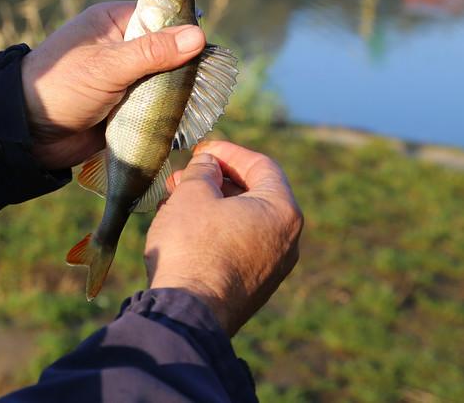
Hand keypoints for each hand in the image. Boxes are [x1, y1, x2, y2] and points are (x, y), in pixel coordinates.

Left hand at [21, 2, 205, 169]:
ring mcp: (124, 77)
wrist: (27, 134)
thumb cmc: (61, 86)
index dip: (185, 29)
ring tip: (202, 105)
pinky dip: (166, 113)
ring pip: (164, 80)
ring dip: (177, 93)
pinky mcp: (124, 106)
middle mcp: (121, 46)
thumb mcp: (108, 66)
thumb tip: (198, 36)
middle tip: (209, 83)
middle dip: (186, 66)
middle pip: (167, 50)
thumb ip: (152, 52)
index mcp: (113, 22)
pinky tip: (185, 121)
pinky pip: (154, 105)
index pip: (160, 16)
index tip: (209, 48)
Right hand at [145, 141, 303, 336]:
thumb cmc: (192, 248)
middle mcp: (287, 239)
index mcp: (282, 210)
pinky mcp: (253, 287)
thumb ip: (203, 171)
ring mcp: (272, 267)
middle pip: (254, 193)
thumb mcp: (193, 195)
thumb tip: (208, 165)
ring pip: (243, 221)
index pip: (261, 165)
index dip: (229, 152)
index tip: (202, 150)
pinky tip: (184, 227)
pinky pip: (238, 245)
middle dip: (217, 179)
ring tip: (176, 199)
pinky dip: (215, 230)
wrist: (188, 313)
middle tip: (185, 174)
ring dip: (212, 205)